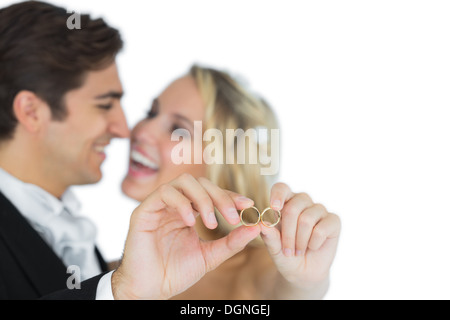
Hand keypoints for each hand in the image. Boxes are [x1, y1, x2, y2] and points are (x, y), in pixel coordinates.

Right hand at [111, 174, 259, 299]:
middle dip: (220, 197)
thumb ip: (232, 242)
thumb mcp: (210, 256)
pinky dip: (181, 203)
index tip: (248, 205)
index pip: (212, 193)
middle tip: (233, 217)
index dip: (230, 196)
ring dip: (203, 198)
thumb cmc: (175, 273)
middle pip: (200, 183)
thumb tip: (257, 227)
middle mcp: (175, 204)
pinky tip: (191, 222)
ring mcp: (159, 205)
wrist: (149, 289)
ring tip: (212, 223)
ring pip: (184, 182)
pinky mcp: (144, 210)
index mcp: (189, 211)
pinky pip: (164, 193)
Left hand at [260, 183, 340, 295]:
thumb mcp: (274, 249)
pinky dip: (314, 243)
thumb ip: (269, 237)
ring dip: (300, 241)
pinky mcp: (333, 221)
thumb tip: (262, 224)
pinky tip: (313, 247)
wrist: (304, 272)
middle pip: (293, 208)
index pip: (281, 188)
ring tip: (298, 251)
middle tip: (287, 250)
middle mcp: (302, 202)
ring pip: (306, 219)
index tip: (274, 208)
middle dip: (287, 233)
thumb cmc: (286, 256)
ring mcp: (319, 210)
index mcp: (285, 202)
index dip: (278, 195)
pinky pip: (321, 229)